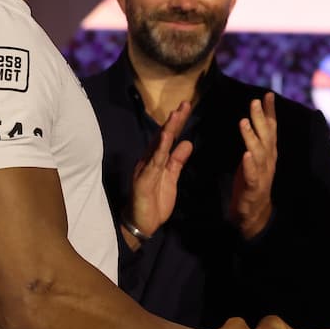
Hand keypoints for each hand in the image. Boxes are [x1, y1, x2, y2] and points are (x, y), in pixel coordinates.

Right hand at [129, 101, 192, 239]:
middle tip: (184, 104)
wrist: (142, 223)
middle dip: (174, 121)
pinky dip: (160, 149)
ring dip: (167, 130)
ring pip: (158, 146)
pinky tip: (166, 137)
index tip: (186, 108)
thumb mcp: (171, 178)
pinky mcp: (143, 179)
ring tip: (176, 115)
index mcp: (157, 160)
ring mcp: (145, 168)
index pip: (168, 138)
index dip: (177, 123)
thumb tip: (187, 143)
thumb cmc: (155, 201)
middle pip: (163, 137)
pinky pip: (153, 162)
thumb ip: (177, 161)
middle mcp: (149, 160)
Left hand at [230, 93, 276, 238]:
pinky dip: (250, 165)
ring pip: (258, 153)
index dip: (270, 112)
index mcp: (268, 154)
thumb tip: (252, 120)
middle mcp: (269, 162)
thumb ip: (255, 141)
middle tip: (255, 102)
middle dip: (261, 119)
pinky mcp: (254, 189)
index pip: (271, 130)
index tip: (268, 95)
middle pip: (266, 137)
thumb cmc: (251, 184)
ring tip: (244, 122)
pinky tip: (246, 155)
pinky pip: (252, 175)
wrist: (254, 216)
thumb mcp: (254, 159)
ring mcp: (263, 175)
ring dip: (252, 137)